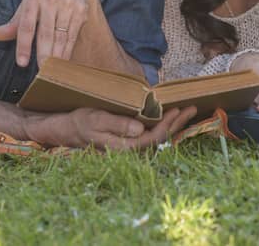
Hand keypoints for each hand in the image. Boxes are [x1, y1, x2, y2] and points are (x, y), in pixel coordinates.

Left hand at [0, 0, 98, 66]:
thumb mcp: (27, 2)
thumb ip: (14, 22)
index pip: (26, 26)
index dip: (23, 46)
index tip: (22, 63)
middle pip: (46, 34)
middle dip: (43, 55)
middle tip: (40, 73)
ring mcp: (67, 5)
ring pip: (60, 36)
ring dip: (56, 56)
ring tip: (51, 70)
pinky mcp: (80, 11)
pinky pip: (72, 35)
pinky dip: (67, 50)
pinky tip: (63, 61)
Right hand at [28, 106, 198, 149]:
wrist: (66, 129)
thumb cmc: (80, 122)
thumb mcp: (96, 119)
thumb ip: (117, 125)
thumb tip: (140, 129)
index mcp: (123, 147)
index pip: (153, 138)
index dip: (168, 125)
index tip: (179, 109)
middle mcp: (129, 149)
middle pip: (159, 139)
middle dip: (177, 124)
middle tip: (192, 108)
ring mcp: (129, 145)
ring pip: (156, 138)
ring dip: (172, 125)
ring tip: (186, 112)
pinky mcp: (127, 140)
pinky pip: (150, 135)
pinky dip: (162, 125)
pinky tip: (168, 117)